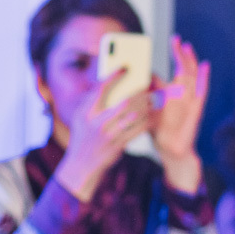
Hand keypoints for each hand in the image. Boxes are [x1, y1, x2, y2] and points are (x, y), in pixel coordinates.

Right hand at [55, 74, 156, 202]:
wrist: (82, 165)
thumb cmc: (82, 136)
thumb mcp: (80, 117)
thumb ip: (92, 101)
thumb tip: (109, 82)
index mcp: (86, 113)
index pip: (101, 90)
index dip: (114, 77)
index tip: (125, 68)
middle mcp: (96, 123)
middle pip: (123, 102)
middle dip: (137, 91)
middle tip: (148, 83)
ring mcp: (108, 135)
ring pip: (133, 116)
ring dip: (146, 105)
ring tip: (154, 97)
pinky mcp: (118, 145)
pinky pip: (137, 130)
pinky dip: (146, 120)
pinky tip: (152, 114)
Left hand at [151, 36, 209, 190]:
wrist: (170, 148)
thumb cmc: (159, 129)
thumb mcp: (148, 107)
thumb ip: (143, 93)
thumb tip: (133, 77)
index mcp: (174, 90)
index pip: (177, 67)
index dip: (176, 53)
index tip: (173, 39)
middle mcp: (184, 93)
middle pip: (185, 68)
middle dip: (182, 53)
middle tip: (177, 39)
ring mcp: (191, 99)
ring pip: (192, 76)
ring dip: (190, 61)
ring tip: (187, 47)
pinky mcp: (196, 108)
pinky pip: (201, 90)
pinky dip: (204, 78)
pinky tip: (205, 66)